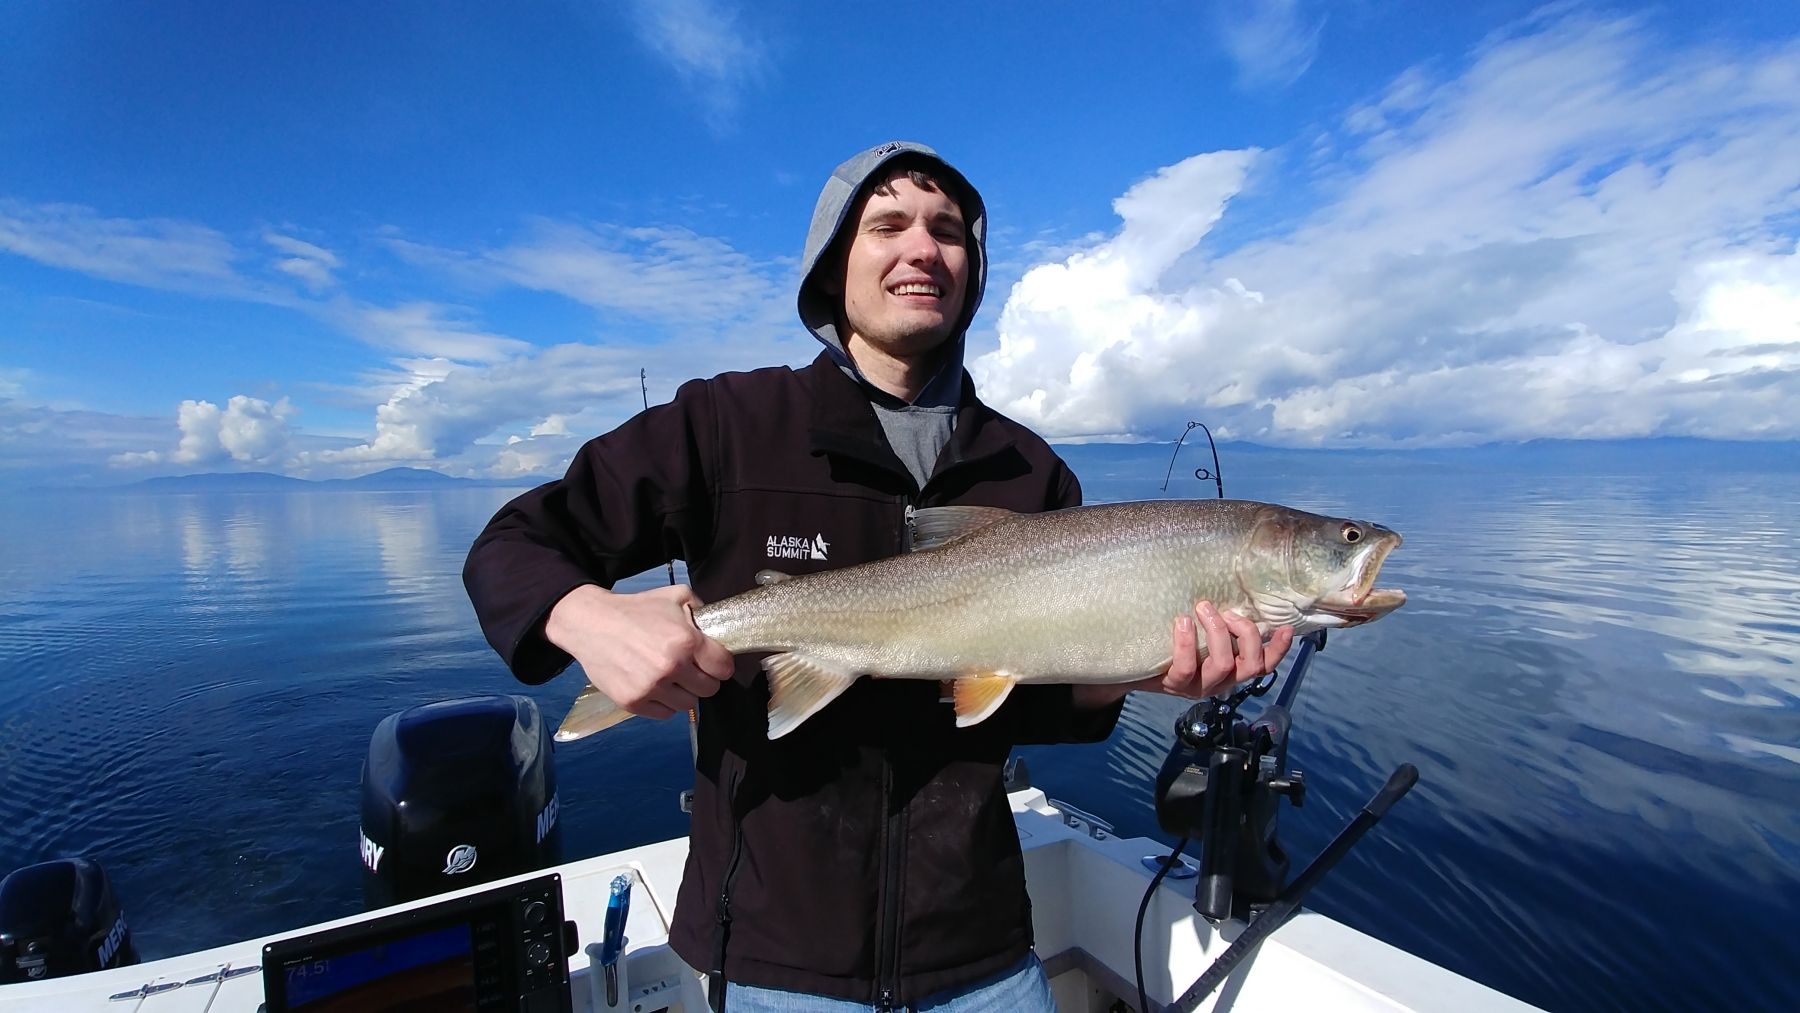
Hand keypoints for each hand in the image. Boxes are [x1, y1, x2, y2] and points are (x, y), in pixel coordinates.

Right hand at [542, 583, 735, 719]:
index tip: (711, 661)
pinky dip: (663, 703)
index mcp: (686, 641)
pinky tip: (654, 685)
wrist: (591, 623)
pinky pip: (664, 714)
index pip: (724, 669)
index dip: (720, 664)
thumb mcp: (676, 595)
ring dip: (683, 692)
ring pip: (688, 705)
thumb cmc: (636, 609)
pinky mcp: (633, 702)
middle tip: (689, 668)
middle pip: (709, 690)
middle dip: (703, 678)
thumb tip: (718, 630)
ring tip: (670, 676)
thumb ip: (702, 611)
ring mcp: (651, 688)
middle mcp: (671, 667)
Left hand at [1073, 602, 1294, 708]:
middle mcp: (1221, 680)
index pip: (1266, 664)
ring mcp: (1199, 685)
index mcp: (1233, 667)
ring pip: (1223, 666)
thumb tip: (1234, 580)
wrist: (1132, 662)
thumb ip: (1220, 615)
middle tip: (1226, 609)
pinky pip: (1186, 670)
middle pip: (1251, 665)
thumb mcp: (1199, 628)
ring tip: (1203, 608)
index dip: (1279, 649)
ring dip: (1217, 634)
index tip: (1284, 626)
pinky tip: (1181, 622)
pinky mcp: (1175, 685)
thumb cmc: (1171, 638)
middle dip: (1244, 633)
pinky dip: (1186, 644)